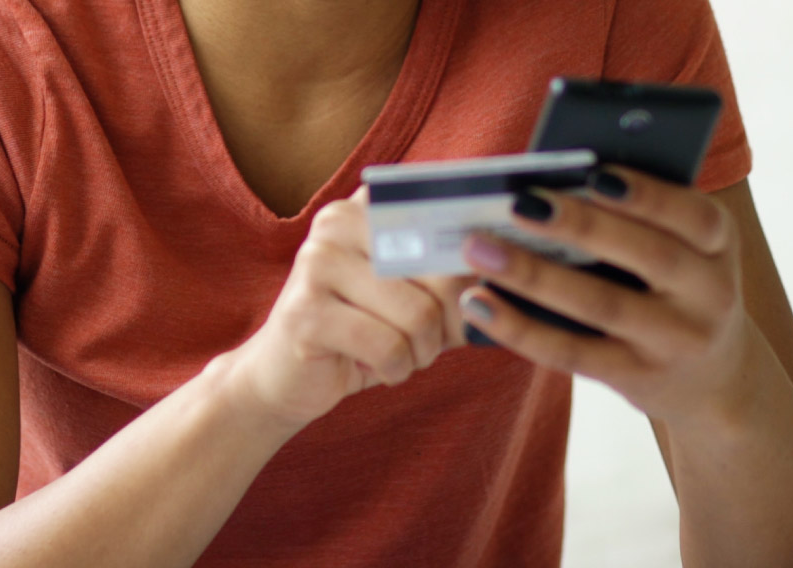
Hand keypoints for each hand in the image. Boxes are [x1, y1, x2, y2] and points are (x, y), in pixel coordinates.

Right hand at [223, 187, 476, 427]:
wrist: (283, 376)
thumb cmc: (362, 333)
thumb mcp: (413, 295)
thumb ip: (454, 277)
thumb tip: (510, 276)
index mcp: (368, 205)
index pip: (449, 221)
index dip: (475, 265)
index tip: (480, 292)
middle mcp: (338, 221)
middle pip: (441, 270)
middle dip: (448, 321)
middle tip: (427, 341)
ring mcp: (316, 263)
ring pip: (418, 314)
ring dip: (421, 352)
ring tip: (399, 354)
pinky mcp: (304, 312)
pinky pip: (388, 347)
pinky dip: (395, 370)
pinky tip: (373, 368)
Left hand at [458, 167, 749, 424]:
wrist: (713, 380)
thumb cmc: (672, 288)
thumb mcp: (681, 250)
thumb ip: (636, 219)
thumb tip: (549, 184)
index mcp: (719, 246)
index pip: (695, 215)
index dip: (649, 194)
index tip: (595, 173)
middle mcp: (709, 294)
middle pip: (646, 255)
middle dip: (580, 226)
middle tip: (519, 203)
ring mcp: (675, 341)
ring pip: (600, 304)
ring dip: (532, 274)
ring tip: (478, 249)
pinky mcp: (636, 377)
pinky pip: (570, 351)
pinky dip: (519, 327)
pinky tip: (478, 304)